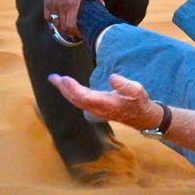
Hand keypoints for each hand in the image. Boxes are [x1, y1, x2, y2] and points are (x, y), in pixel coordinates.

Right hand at [39, 0, 103, 37]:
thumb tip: (102, 4)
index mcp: (72, 3)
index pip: (71, 25)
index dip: (76, 32)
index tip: (80, 32)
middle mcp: (61, 6)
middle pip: (63, 27)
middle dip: (70, 32)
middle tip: (76, 32)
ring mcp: (53, 5)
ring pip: (55, 24)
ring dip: (61, 27)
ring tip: (68, 27)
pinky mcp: (47, 3)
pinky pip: (48, 18)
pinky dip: (53, 21)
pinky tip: (59, 20)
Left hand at [49, 72, 163, 130]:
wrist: (142, 117)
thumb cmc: (139, 103)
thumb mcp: (137, 91)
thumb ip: (125, 85)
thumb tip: (112, 77)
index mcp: (105, 103)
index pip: (83, 96)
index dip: (72, 88)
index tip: (64, 78)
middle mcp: (97, 109)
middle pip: (75, 99)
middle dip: (63, 88)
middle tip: (52, 77)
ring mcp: (95, 110)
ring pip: (76, 101)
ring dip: (65, 91)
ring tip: (56, 80)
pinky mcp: (96, 109)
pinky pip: (79, 101)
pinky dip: (71, 93)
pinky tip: (68, 87)